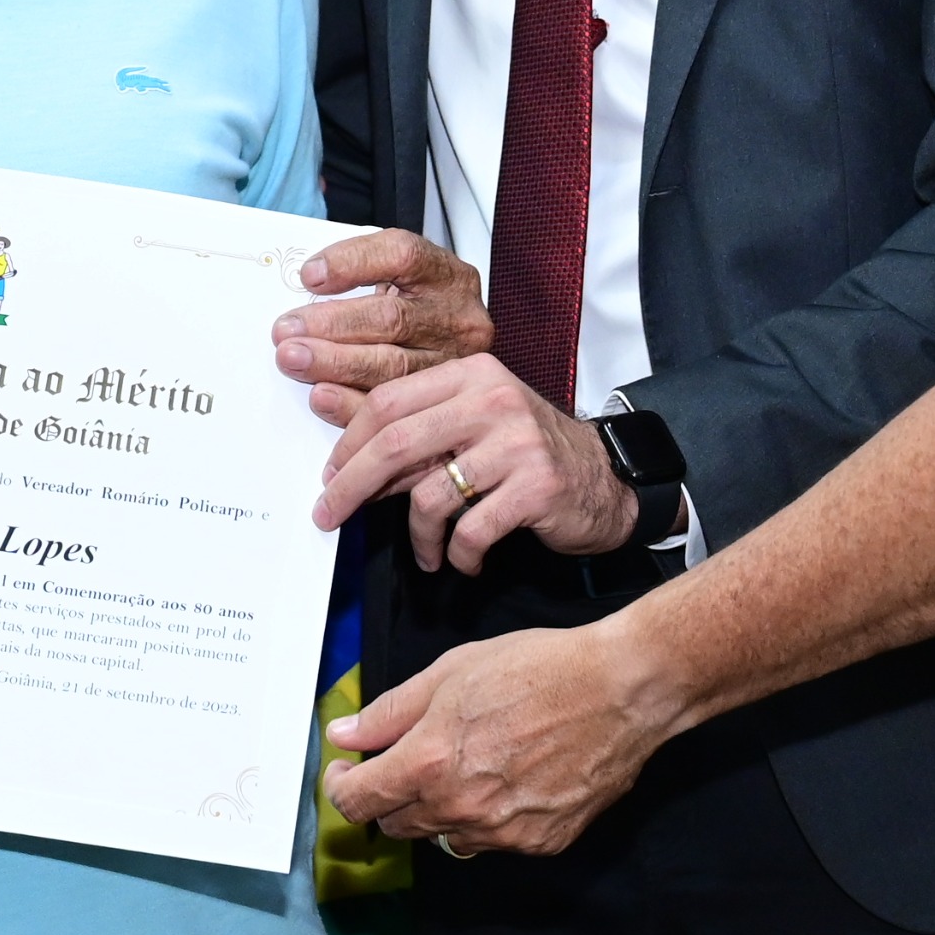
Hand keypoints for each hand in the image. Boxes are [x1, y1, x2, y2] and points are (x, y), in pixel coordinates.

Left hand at [272, 230, 493, 410]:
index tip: (310, 275)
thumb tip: (306, 285)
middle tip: (286, 332)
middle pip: (392, 318)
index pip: (402, 254)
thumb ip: (360, 276)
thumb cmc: (417, 307)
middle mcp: (455, 316)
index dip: (353, 262)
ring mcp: (454, 361)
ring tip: (295, 360)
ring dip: (336, 364)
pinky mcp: (442, 401)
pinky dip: (353, 403)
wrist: (454, 345)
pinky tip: (323, 396)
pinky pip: (394, 407)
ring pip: (393, 366)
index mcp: (444, 274)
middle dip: (332, 325)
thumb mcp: (399, 278)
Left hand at [308, 351, 641, 570]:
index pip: (389, 401)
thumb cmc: (527, 452)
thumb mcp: (472, 427)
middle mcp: (493, 400)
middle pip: (396, 443)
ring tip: (426, 551)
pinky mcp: (536, 487)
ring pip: (431, 495)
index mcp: (471, 374)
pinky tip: (464, 559)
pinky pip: (471, 531)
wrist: (605, 478)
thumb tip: (345, 465)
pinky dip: (458, 554)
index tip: (329, 476)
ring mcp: (518, 443)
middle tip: (329, 515)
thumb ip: (419, 437)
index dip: (348, 443)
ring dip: (418, 536)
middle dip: (351, 486)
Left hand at [321, 622, 680, 856]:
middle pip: (396, 825)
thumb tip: (343, 736)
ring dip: (440, 809)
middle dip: (391, 796)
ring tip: (468, 764)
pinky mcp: (540, 843)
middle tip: (409, 760)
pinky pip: (493, 841)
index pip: (358, 803)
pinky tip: (509, 778)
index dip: (341, 787)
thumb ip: (390, 712)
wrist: (620, 690)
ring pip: (445, 836)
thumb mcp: (450, 673)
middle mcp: (460, 809)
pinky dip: (487, 818)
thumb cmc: (537, 669)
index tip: (345, 772)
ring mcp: (503, 833)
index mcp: (429, 765)